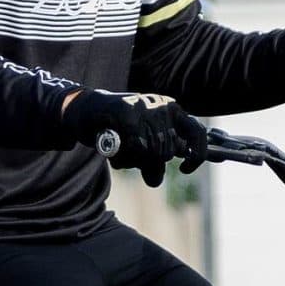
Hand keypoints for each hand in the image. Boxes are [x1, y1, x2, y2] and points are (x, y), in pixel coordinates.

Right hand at [62, 88, 209, 187]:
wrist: (87, 110)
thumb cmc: (118, 128)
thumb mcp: (144, 141)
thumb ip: (156, 157)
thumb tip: (155, 179)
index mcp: (173, 111)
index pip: (197, 132)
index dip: (196, 155)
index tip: (184, 170)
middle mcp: (163, 106)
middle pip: (166, 153)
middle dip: (147, 163)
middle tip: (130, 153)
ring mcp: (146, 108)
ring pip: (150, 153)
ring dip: (132, 161)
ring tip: (120, 147)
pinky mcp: (129, 113)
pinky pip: (134, 149)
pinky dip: (121, 157)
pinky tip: (113, 149)